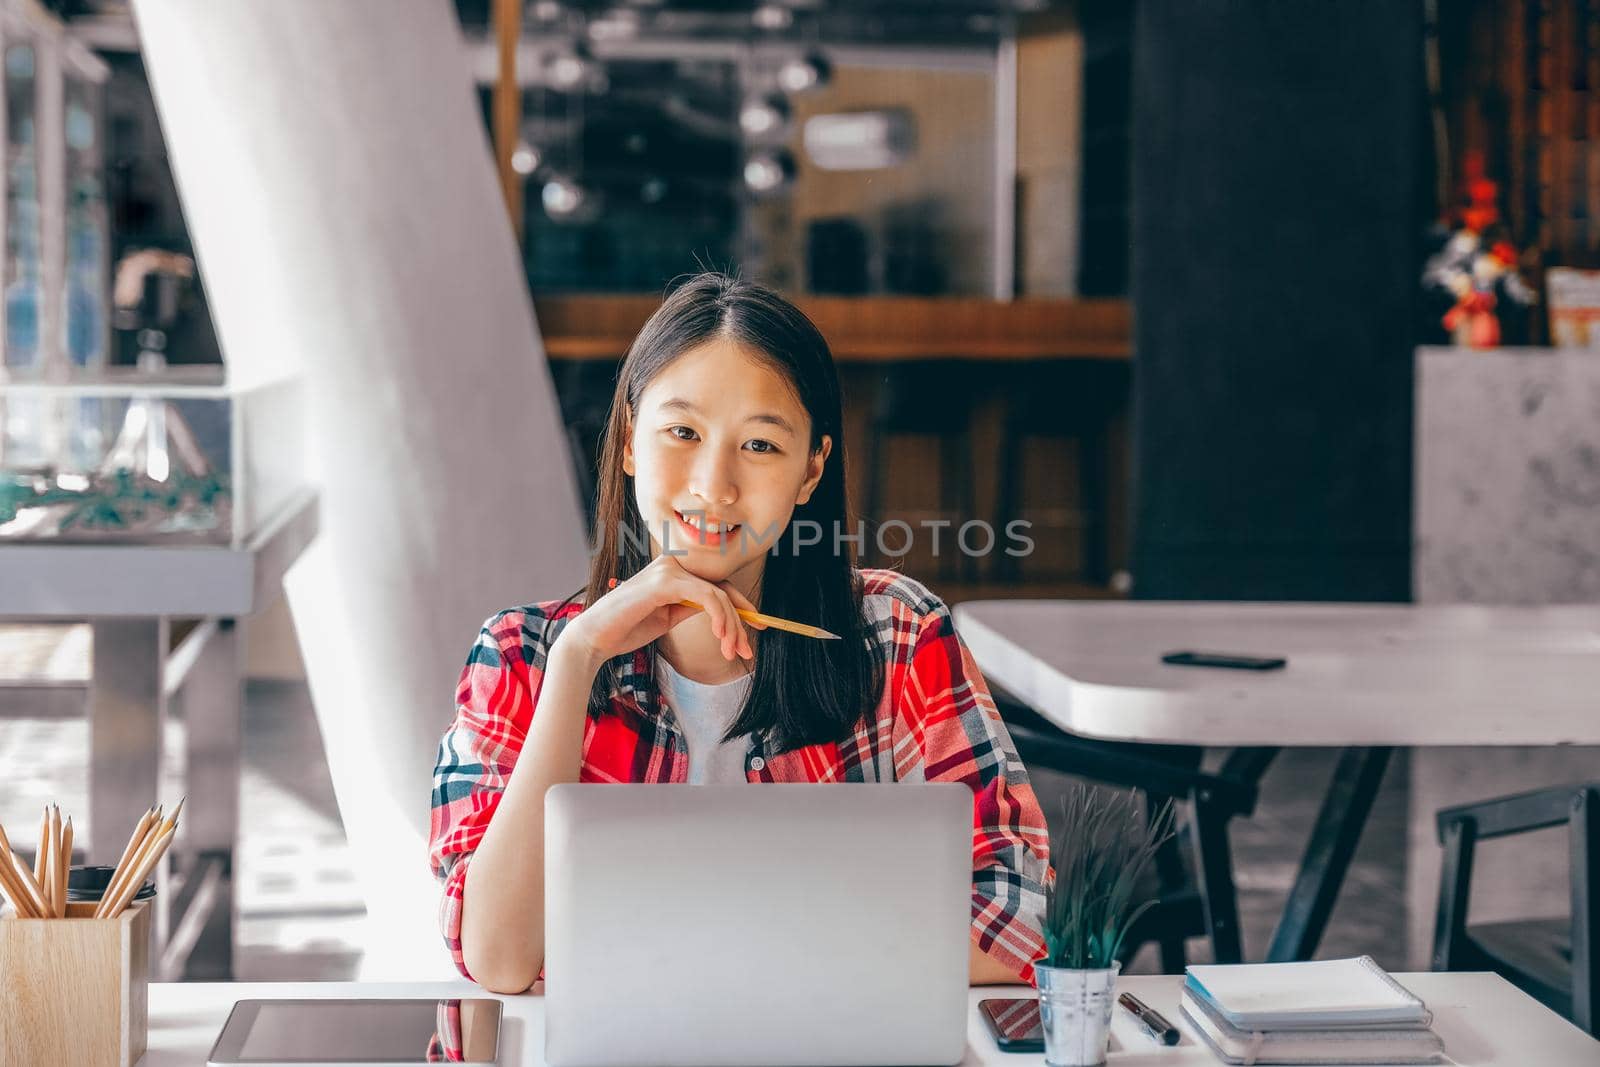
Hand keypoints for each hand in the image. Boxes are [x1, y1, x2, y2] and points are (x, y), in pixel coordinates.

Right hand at [560, 555, 765, 668]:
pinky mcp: (665, 581)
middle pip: (721, 590)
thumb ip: (690, 606)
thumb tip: (720, 610)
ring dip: (731, 626)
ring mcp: (668, 569)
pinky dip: (719, 617)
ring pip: (718, 595)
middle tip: (745, 650)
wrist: (594, 639)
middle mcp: (672, 564)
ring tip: (730, 651)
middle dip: (740, 622)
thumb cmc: (626, 629)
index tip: (757, 627)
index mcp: (672, 572)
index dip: (741, 606)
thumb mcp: (667, 617)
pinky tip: (720, 637)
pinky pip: (706, 596)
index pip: (716, 585)